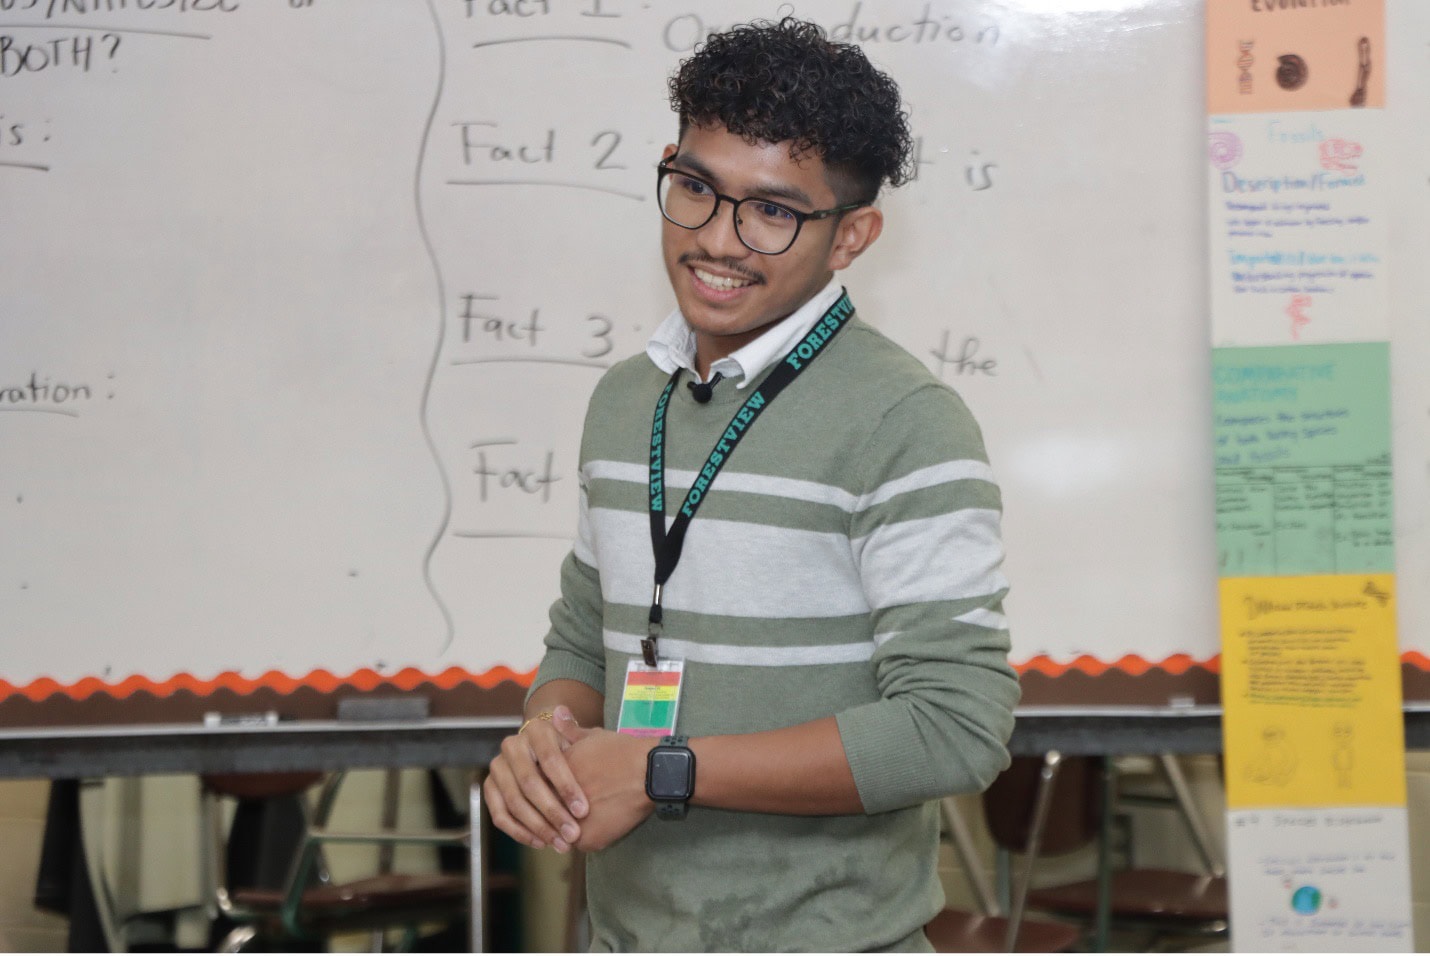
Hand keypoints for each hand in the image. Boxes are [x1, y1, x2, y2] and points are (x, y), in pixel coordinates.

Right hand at [484, 706, 589, 851]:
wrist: (545, 749)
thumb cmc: (569, 749)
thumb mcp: (577, 740)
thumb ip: (575, 733)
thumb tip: (563, 712)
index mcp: (536, 730)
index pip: (550, 759)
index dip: (566, 786)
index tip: (583, 811)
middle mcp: (511, 746)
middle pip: (530, 783)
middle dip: (553, 812)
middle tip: (572, 834)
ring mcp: (497, 767)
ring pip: (514, 802)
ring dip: (538, 827)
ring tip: (560, 844)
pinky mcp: (489, 788)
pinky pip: (500, 815)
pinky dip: (519, 832)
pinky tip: (540, 842)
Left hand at [554, 721, 657, 851]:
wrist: (651, 773)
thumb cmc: (623, 752)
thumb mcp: (593, 736)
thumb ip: (570, 731)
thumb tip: (556, 711)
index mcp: (553, 774)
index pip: (535, 788)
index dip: (542, 791)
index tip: (552, 791)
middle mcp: (556, 799)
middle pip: (544, 812)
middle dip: (548, 813)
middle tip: (560, 812)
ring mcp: (570, 822)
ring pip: (559, 832)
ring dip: (563, 829)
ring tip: (576, 824)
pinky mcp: (587, 840)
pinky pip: (578, 844)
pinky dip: (583, 839)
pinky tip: (594, 829)